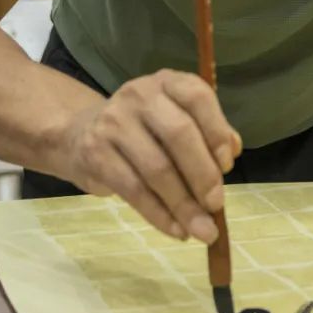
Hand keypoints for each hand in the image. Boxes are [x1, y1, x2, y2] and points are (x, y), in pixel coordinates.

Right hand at [57, 71, 241, 243]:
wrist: (81, 134)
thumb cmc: (144, 130)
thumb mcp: (176, 118)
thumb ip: (207, 132)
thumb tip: (232, 154)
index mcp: (167, 82)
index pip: (198, 97)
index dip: (217, 132)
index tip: (228, 165)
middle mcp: (139, 95)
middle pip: (178, 134)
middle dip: (203, 174)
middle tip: (217, 205)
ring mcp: (113, 122)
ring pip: (156, 168)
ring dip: (184, 205)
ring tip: (203, 230)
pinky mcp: (95, 153)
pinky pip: (133, 190)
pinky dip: (159, 215)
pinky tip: (177, 230)